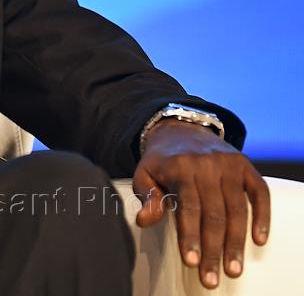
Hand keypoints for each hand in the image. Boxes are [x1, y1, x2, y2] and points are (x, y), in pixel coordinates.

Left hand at [133, 119, 270, 289]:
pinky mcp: (246, 166)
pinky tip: (258, 240)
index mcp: (180, 168)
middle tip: (211, 277)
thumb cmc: (161, 161)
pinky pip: (259, 193)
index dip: (190, 236)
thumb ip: (146, 197)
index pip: (188, 207)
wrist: (181, 130)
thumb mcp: (144, 174)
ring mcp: (229, 165)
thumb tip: (144, 220)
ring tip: (233, 268)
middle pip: (214, 213)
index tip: (192, 262)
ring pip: (237, 208)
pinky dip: (262, 217)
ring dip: (236, 241)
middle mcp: (207, 165)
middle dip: (213, 249)